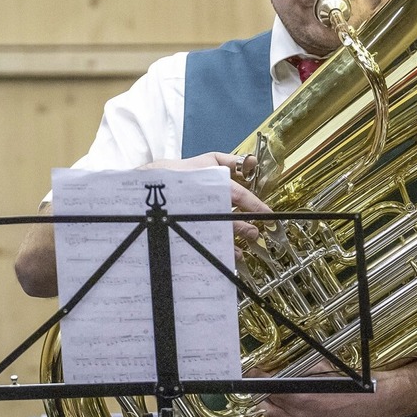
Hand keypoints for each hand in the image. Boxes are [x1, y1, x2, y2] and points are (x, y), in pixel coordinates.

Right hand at [141, 152, 270, 257]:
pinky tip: (228, 256)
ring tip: (242, 251)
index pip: (240, 196)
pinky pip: (207, 243)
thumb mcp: (208, 159)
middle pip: (231, 220)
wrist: (148, 185)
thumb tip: (252, 162)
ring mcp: (198, 218)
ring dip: (233, 244)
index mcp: (214, 185)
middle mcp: (208, 203)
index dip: (256, 206)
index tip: (268, 214)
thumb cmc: (181, 171)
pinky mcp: (189, 229)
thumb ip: (232, 161)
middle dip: (246, 228)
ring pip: (219, 235)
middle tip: (254, 233)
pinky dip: (219, 251)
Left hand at [252, 362, 383, 416]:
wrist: (375, 402)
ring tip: (277, 395)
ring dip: (273, 407)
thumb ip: (303, 370)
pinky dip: (286, 416)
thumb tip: (287, 370)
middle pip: (268, 408)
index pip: (270, 389)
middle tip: (264, 382)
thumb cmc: (354, 383)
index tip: (253, 372)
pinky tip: (292, 408)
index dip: (258, 379)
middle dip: (263, 394)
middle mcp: (302, 416)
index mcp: (304, 398)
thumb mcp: (325, 368)